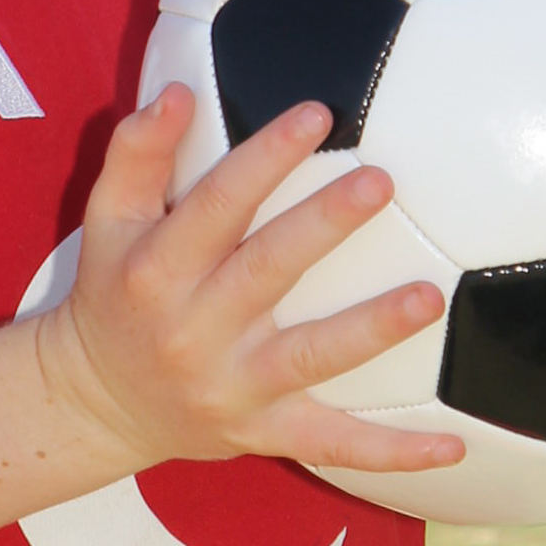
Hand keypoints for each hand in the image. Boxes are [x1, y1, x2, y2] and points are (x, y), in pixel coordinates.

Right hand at [39, 84, 466, 478]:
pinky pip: (332, 445)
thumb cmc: (115, 290)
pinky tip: (450, 447)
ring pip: (310, 357)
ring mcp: (232, 388)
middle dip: (324, 225)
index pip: (217, 204)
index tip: (316, 113)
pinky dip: (392, 453)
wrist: (95, 401)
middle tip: (382, 181)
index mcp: (156, 270)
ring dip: (371, 328)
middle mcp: (193, 329)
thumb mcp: (108, 219)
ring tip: (429, 297)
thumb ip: (138, 152)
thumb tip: (177, 92)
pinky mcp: (261, 434)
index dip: (265, 157)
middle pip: (267, 271)